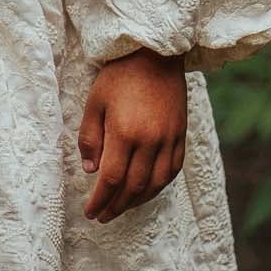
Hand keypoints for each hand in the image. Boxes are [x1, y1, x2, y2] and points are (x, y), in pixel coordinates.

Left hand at [78, 51, 187, 222]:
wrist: (155, 54)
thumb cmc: (119, 76)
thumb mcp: (94, 103)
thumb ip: (90, 138)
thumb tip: (90, 170)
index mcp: (125, 133)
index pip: (110, 179)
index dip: (100, 200)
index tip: (90, 211)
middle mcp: (150, 141)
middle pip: (133, 187)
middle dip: (116, 206)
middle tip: (103, 216)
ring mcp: (169, 139)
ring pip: (155, 183)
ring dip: (137, 201)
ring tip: (122, 208)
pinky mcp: (181, 135)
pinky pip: (173, 170)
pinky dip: (159, 186)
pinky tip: (147, 191)